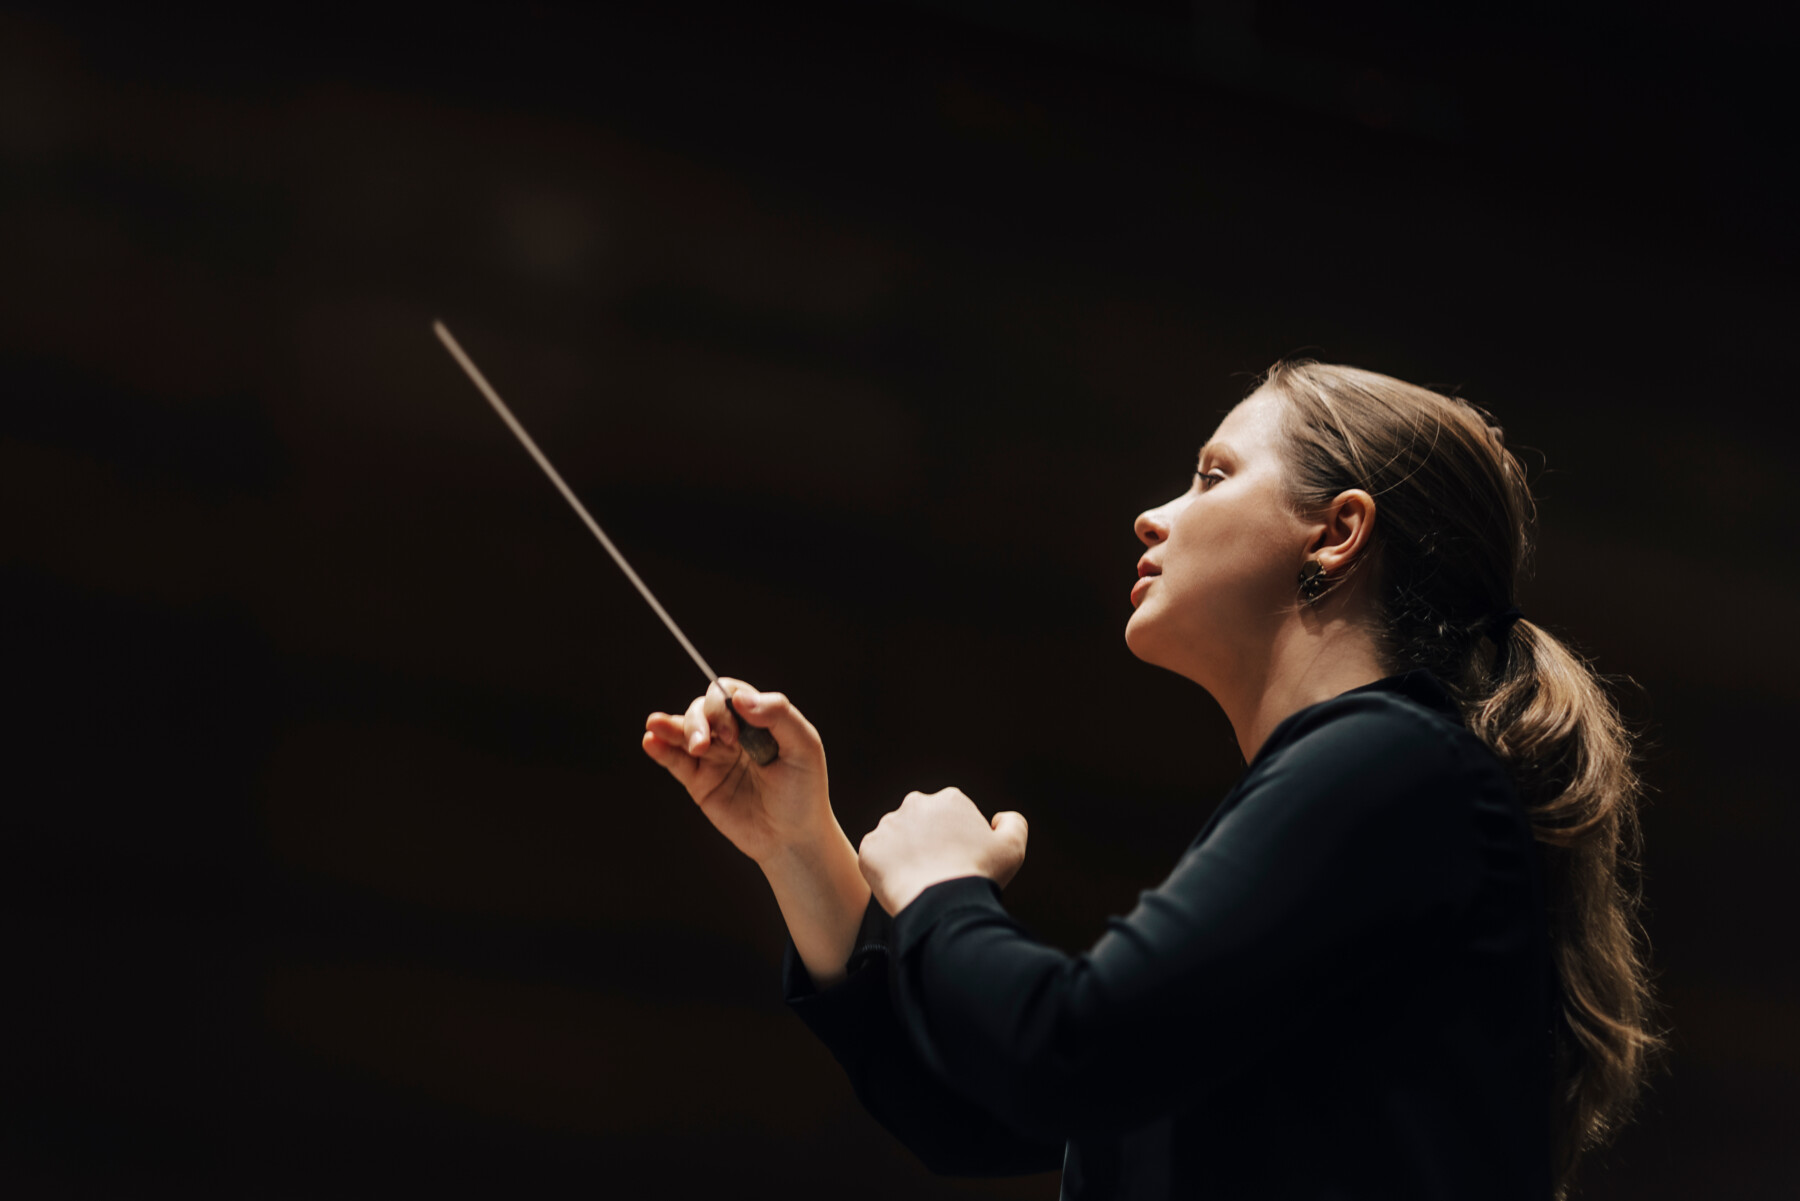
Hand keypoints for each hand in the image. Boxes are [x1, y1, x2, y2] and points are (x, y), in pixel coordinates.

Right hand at [642, 680, 830, 865]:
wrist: (793, 839)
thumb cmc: (805, 791)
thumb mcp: (804, 747)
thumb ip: (779, 715)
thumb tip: (740, 697)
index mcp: (758, 720)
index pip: (729, 694)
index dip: (722, 704)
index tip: (732, 733)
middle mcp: (733, 734)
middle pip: (702, 709)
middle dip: (699, 720)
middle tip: (705, 746)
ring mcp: (714, 757)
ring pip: (684, 730)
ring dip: (672, 727)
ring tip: (657, 727)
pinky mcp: (699, 782)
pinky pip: (674, 761)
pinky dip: (660, 748)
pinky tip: (650, 741)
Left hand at [858, 788, 1027, 915]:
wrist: (941, 902)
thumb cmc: (979, 874)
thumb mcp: (1013, 847)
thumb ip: (1013, 823)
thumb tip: (998, 818)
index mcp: (949, 800)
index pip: (951, 818)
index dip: (957, 841)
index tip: (960, 861)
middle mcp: (915, 804)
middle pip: (922, 824)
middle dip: (928, 842)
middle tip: (938, 871)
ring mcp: (888, 825)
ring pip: (897, 840)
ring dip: (906, 855)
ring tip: (920, 881)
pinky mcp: (869, 847)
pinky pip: (877, 858)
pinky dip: (886, 871)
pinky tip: (902, 886)